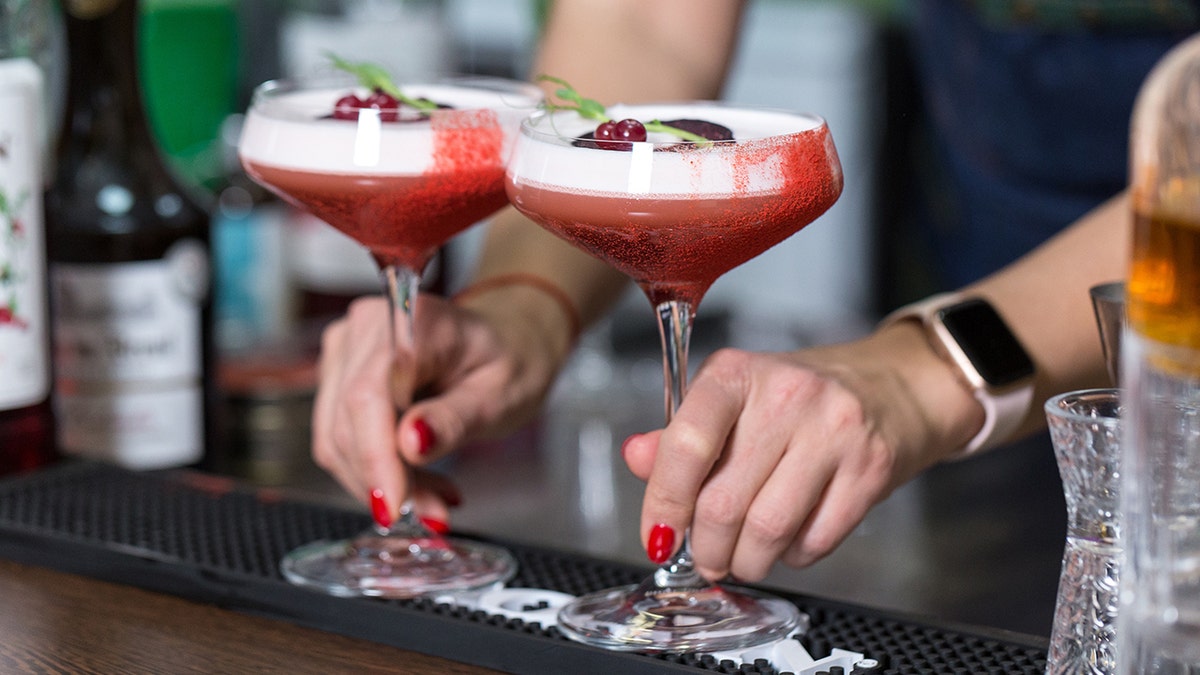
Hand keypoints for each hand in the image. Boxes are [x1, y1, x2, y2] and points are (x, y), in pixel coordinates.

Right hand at [312, 293, 564, 523]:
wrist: (506, 345)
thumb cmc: (509, 361)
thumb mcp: (500, 395)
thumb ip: (455, 418)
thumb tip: (410, 444)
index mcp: (412, 321)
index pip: (369, 396)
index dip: (375, 457)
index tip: (394, 507)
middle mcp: (367, 327)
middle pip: (347, 421)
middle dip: (385, 480)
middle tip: (433, 512)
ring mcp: (347, 350)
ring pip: (336, 437)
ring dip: (379, 482)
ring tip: (433, 498)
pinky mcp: (340, 376)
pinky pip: (340, 438)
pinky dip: (375, 471)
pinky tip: (417, 480)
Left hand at [622, 324, 979, 581]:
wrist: (893, 386)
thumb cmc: (802, 399)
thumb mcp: (735, 400)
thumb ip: (681, 435)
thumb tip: (636, 458)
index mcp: (737, 373)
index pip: (685, 445)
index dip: (663, 503)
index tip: (657, 538)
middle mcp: (786, 396)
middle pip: (724, 501)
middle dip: (707, 548)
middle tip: (707, 557)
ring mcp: (834, 432)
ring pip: (767, 530)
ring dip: (747, 561)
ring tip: (744, 557)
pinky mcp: (870, 470)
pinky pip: (815, 541)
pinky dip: (792, 556)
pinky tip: (789, 541)